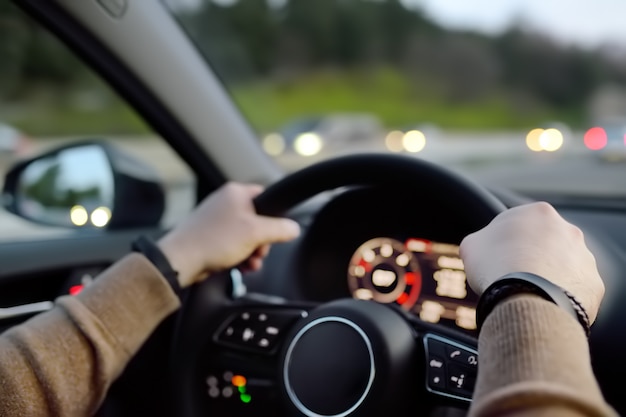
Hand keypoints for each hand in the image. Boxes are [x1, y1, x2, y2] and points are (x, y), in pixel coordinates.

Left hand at [158, 182, 300, 287]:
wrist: (181, 260)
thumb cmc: (213, 241)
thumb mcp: (256, 233)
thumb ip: (280, 229)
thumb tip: (294, 229)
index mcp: (236, 193)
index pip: (266, 196)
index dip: (274, 215)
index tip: (276, 230)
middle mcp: (225, 202)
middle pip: (258, 221)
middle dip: (262, 241)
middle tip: (259, 251)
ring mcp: (216, 220)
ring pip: (246, 236)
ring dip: (252, 252)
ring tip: (249, 263)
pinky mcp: (210, 237)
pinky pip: (233, 245)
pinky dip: (239, 256)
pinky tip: (240, 267)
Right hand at [460, 202, 603, 322]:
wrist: (527, 299)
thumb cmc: (496, 266)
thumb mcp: (471, 245)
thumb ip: (482, 239)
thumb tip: (485, 246)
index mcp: (538, 212)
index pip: (519, 224)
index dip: (504, 242)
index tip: (496, 257)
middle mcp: (567, 230)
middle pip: (544, 243)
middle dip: (530, 256)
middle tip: (512, 275)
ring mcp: (584, 257)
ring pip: (562, 265)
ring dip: (548, 275)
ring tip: (528, 293)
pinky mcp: (593, 284)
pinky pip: (574, 289)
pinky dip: (560, 295)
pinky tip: (544, 303)